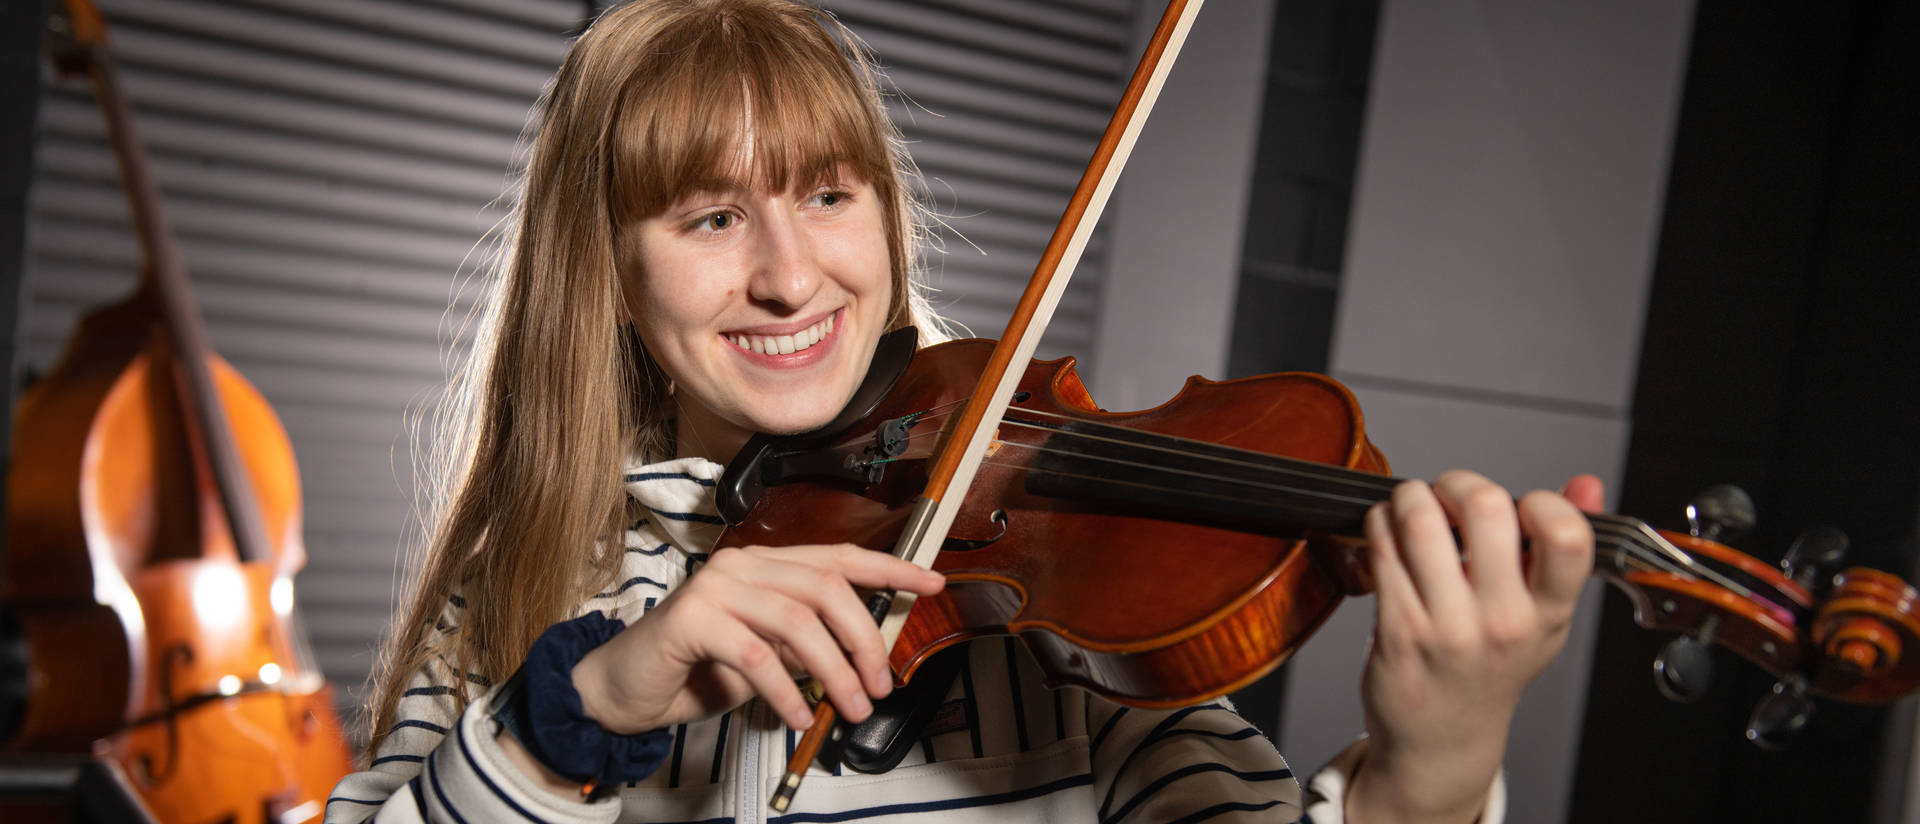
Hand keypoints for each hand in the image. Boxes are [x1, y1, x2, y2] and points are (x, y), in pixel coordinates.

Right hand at [570, 543, 945, 734]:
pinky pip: (757, 654)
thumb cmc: (696, 670)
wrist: (625, 690)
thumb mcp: (768, 654)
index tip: (931, 582)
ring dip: (834, 670)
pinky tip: (797, 715)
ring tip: (847, 707)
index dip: (890, 568)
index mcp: (764, 565)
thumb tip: (864, 655)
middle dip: (864, 639)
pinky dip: (786, 689)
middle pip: (826, 587)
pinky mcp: (691, 619)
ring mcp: (714, 587)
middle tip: (878, 684)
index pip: (839, 557)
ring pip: (798, 620)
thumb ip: (808, 643)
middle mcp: (741, 565)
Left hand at [1347, 471, 1601, 823]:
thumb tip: (1587, 484)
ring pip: (1420, 520)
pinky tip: (1387, 535)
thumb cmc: (1491, 668)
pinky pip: (1382, 548)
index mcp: (1548, 613)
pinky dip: (1379, 524)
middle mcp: (1502, 622)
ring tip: (1413, 509)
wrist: (1442, 741)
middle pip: (1486, 507)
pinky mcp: (1397, 629)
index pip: (1566, 535)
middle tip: (1449, 495)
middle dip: (1459, 482)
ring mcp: (1447, 627)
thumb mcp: (1542, 616)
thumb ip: (1564, 549)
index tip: (1518, 506)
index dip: (1541, 501)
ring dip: (1410, 497)